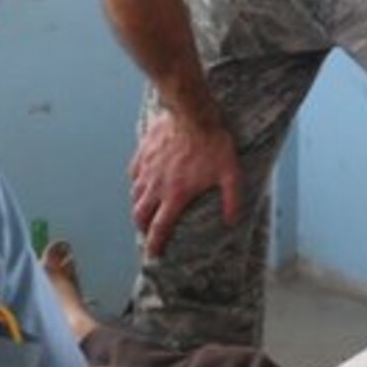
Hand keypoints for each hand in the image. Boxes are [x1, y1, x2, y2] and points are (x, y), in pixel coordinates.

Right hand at [129, 110, 239, 256]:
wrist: (193, 112)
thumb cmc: (213, 142)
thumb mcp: (230, 173)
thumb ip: (232, 199)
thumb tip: (232, 220)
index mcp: (175, 195)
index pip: (160, 228)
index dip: (155, 244)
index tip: (153, 253)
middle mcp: (156, 186)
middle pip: (140, 215)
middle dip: (142, 227)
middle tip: (148, 232)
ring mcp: (147, 169)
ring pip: (135, 194)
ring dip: (138, 206)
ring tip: (144, 211)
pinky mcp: (143, 153)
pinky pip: (134, 173)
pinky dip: (136, 182)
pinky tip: (141, 182)